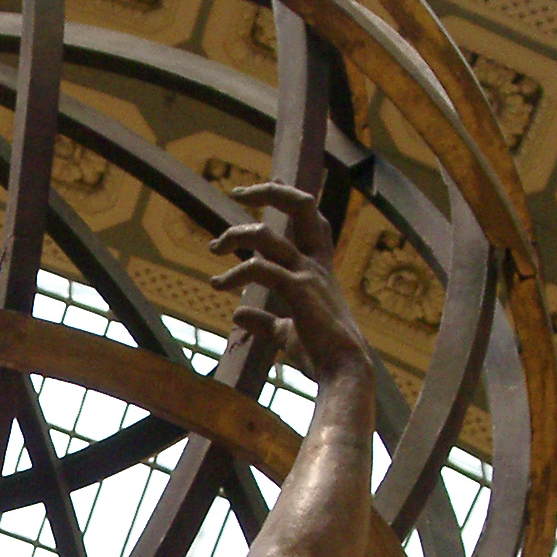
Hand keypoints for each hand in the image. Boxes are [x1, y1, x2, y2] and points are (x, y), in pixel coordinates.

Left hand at [208, 183, 371, 383]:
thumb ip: (265, 321)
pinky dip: (235, 273)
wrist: (343, 372)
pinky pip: (259, 268)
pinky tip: (218, 285)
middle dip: (270, 192)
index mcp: (318, 268)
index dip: (289, 197)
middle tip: (238, 191)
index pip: (310, 220)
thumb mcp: (287, 334)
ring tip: (213, 248)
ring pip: (268, 234)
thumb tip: (239, 313)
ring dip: (235, 235)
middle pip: (302, 207)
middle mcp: (316, 264)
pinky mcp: (298, 290)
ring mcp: (308, 274)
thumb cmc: (321, 355)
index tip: (268, 183)